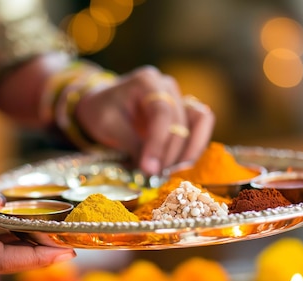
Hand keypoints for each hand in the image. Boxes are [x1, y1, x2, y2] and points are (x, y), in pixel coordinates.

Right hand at [0, 167, 75, 274]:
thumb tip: (3, 203)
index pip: (5, 257)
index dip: (37, 257)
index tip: (64, 252)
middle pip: (5, 264)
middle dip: (38, 257)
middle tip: (68, 245)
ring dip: (24, 253)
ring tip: (52, 239)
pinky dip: (6, 248)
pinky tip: (22, 235)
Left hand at [75, 66, 214, 174]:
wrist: (102, 106)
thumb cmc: (101, 111)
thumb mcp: (108, 126)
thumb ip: (132, 144)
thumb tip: (153, 168)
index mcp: (146, 81)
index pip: (162, 113)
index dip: (158, 144)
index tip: (150, 168)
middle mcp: (168, 87)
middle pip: (181, 122)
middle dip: (170, 154)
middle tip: (155, 175)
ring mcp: (179, 98)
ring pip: (200, 122)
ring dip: (188, 151)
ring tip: (168, 171)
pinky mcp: (185, 113)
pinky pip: (200, 129)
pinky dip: (192, 149)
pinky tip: (176, 165)